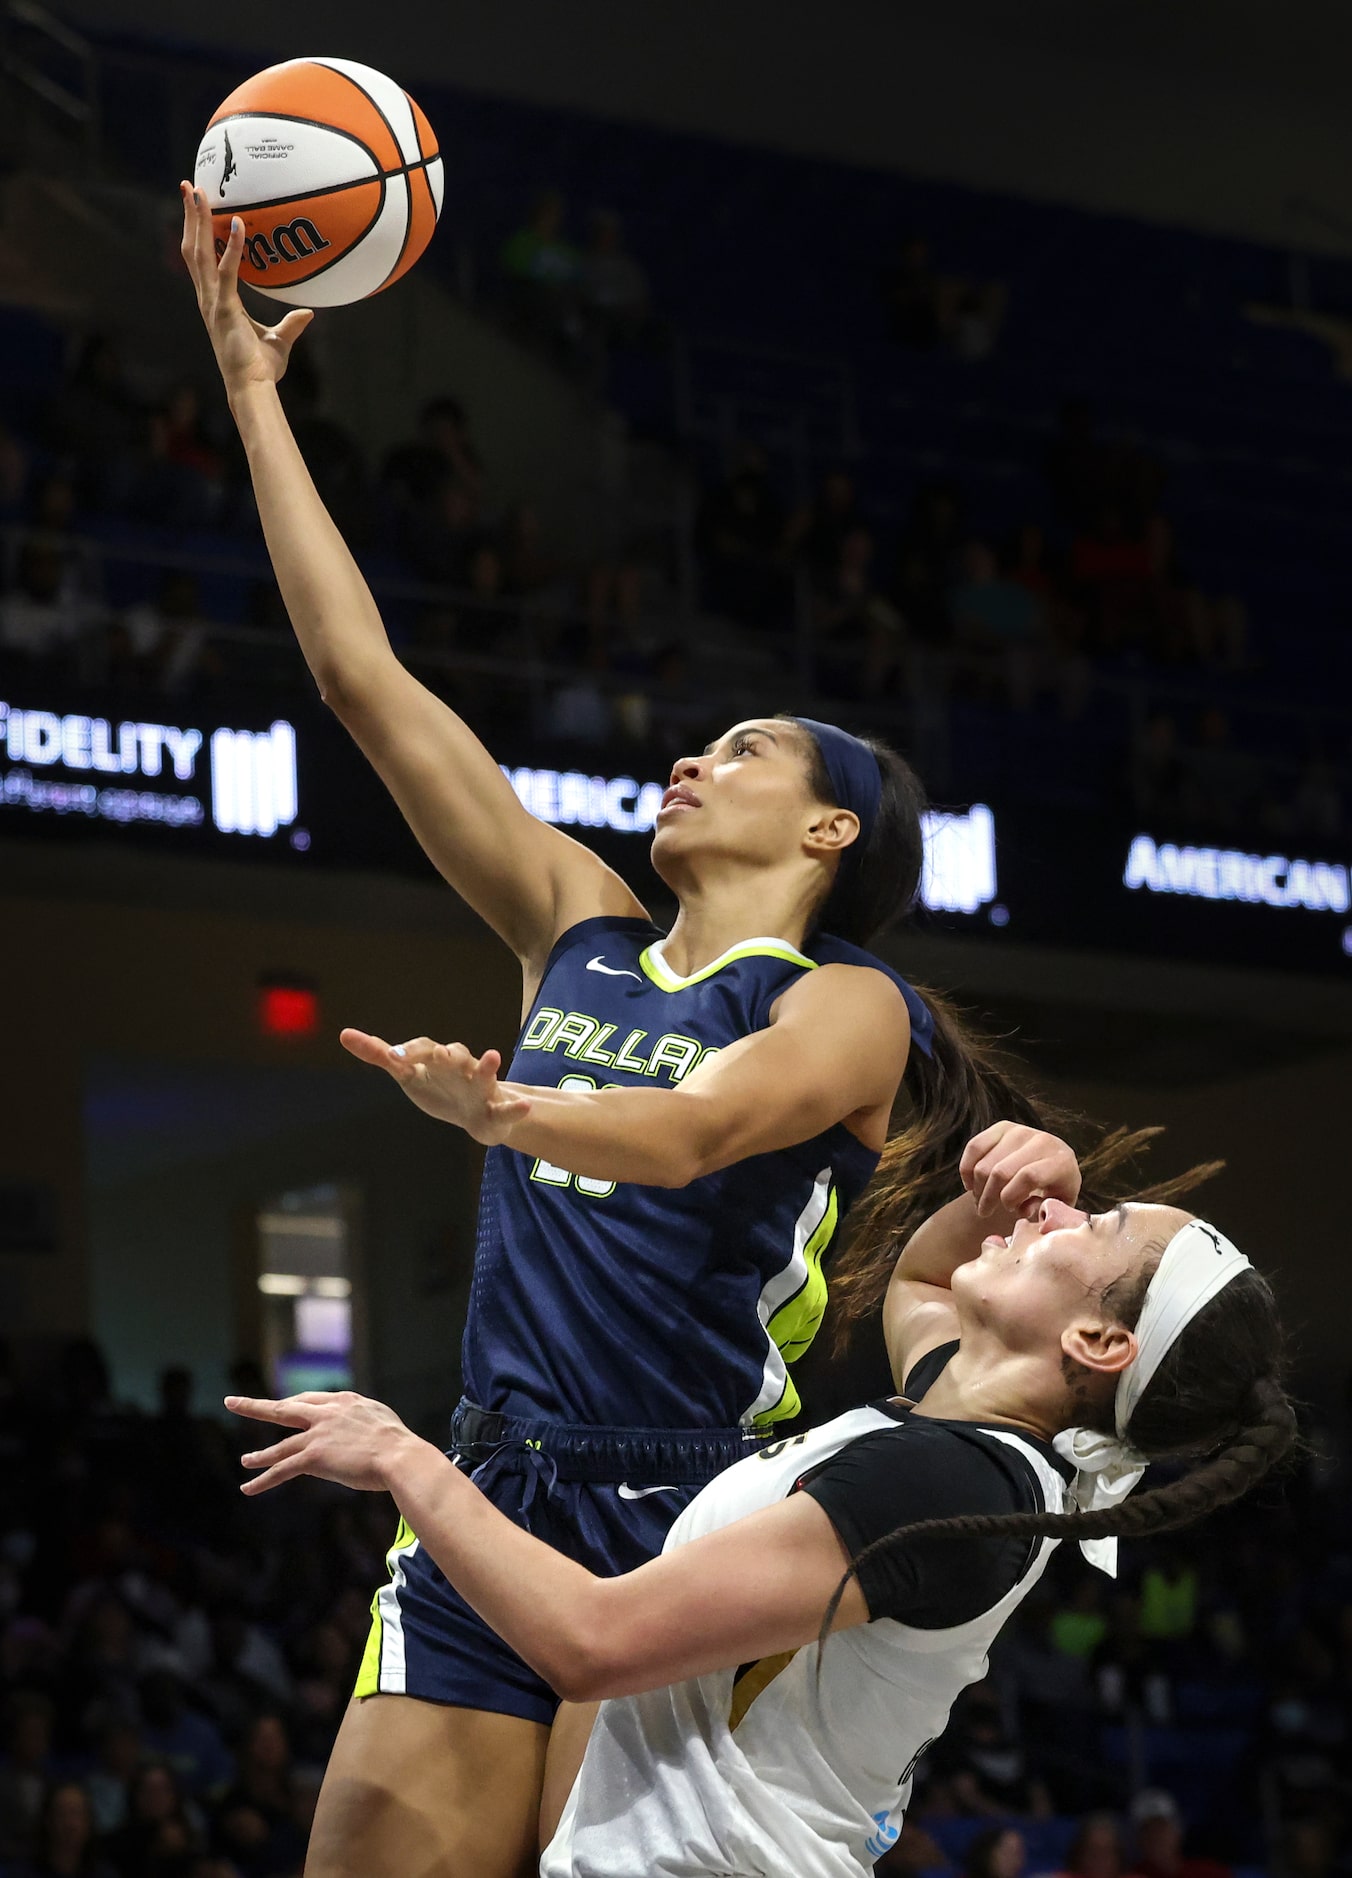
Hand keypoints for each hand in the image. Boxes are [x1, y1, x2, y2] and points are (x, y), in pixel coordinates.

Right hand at [179, 181, 313, 398]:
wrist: (252, 388)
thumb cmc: (261, 368)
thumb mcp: (279, 340)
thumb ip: (291, 324)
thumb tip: (309, 314)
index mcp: (216, 300)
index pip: (202, 259)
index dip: (197, 232)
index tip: (198, 207)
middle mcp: (208, 297)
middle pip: (193, 248)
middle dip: (190, 216)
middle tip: (190, 186)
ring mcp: (213, 302)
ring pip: (200, 254)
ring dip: (199, 221)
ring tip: (198, 192)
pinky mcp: (224, 310)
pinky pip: (227, 272)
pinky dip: (232, 247)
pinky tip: (238, 224)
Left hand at [227, 1390, 418, 1494]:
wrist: (399, 1456)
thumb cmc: (399, 1443)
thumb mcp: (381, 1419)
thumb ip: (364, 1420)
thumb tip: (366, 1429)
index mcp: (343, 1401)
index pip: (310, 1400)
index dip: (294, 1405)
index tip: (284, 1406)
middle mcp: (326, 1413)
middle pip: (284, 1409)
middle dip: (256, 1407)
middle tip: (232, 1403)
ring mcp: (317, 1434)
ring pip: (280, 1446)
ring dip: (260, 1455)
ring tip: (245, 1460)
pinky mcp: (314, 1457)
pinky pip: (282, 1470)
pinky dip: (263, 1480)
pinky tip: (248, 1488)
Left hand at [340, 1030, 530, 1144]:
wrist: (478, 1116)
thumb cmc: (440, 1090)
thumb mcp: (409, 1074)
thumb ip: (380, 1055)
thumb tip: (345, 1034)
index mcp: (438, 1060)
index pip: (423, 1049)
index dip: (409, 1051)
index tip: (392, 1056)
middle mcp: (461, 1067)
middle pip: (455, 1056)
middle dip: (448, 1055)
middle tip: (440, 1055)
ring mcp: (482, 1086)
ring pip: (485, 1073)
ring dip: (488, 1066)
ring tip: (493, 1057)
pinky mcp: (498, 1107)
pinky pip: (509, 1106)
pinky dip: (516, 1106)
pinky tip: (524, 1106)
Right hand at [959, 1121, 1080, 1218]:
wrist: (1056, 1162)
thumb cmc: (1055, 1190)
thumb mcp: (1057, 1206)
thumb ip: (1043, 1211)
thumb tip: (1024, 1208)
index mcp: (1060, 1162)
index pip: (1028, 1177)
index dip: (1012, 1198)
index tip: (1008, 1210)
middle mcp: (1041, 1141)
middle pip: (1001, 1172)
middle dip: (988, 1197)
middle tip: (984, 1211)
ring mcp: (1020, 1131)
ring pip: (985, 1163)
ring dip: (977, 1187)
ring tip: (980, 1200)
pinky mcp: (1003, 1127)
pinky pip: (974, 1147)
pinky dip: (967, 1169)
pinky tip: (970, 1184)